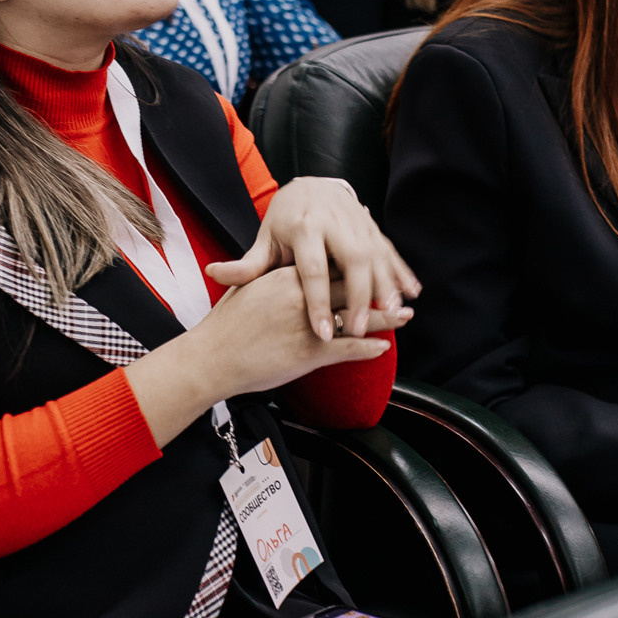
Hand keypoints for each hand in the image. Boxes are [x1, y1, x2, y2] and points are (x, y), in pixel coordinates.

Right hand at [125, 268, 394, 444]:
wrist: (211, 356)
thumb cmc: (225, 325)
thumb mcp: (246, 290)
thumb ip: (266, 276)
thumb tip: (277, 270)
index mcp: (287, 277)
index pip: (329, 265)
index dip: (352, 265)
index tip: (371, 261)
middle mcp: (302, 296)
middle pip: (349, 287)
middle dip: (376, 288)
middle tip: (398, 288)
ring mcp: (309, 324)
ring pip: (356, 317)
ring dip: (384, 317)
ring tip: (405, 315)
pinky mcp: (310, 352)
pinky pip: (348, 348)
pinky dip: (368, 348)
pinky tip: (384, 347)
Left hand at [204, 177, 419, 339]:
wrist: (310, 185)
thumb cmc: (284, 221)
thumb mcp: (265, 241)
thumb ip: (246, 264)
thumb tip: (214, 272)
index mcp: (303, 228)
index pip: (312, 270)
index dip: (318, 302)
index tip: (323, 333)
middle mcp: (333, 222)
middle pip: (350, 261)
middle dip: (357, 296)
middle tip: (359, 329)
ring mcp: (357, 222)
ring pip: (376, 255)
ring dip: (385, 285)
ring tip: (392, 314)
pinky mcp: (372, 226)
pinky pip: (390, 250)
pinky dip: (402, 271)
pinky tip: (411, 293)